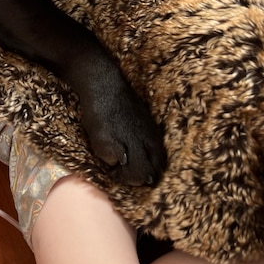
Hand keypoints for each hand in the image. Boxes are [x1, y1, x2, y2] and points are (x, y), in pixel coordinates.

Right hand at [77, 63, 166, 185]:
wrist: (103, 84)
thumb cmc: (122, 105)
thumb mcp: (142, 122)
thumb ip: (145, 143)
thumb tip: (147, 168)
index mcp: (153, 136)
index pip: (160, 165)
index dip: (151, 174)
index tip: (142, 177)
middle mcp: (143, 140)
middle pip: (147, 174)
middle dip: (136, 179)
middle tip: (125, 176)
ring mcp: (126, 140)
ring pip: (132, 173)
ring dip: (121, 175)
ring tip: (113, 168)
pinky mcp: (107, 140)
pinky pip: (110, 161)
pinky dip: (106, 160)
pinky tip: (103, 150)